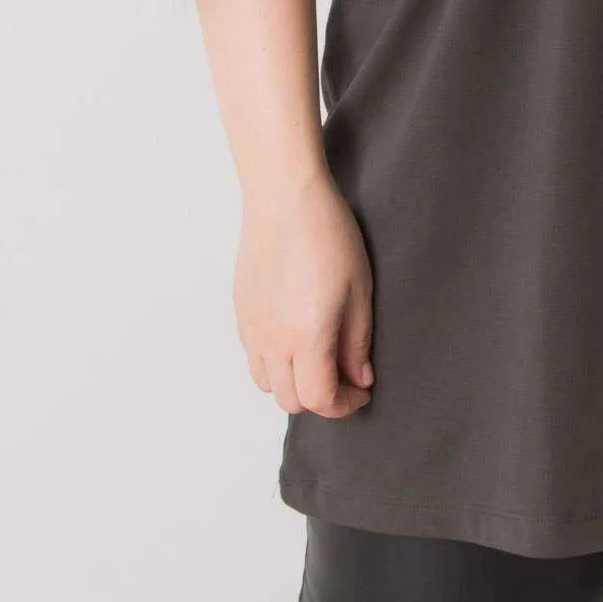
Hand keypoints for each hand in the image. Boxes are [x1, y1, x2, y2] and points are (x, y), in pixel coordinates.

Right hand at [233, 169, 374, 416]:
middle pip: (291, 400)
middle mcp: (272, 340)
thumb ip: (357, 341)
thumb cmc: (327, 233)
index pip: (319, 400)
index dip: (344, 404)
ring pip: (266, 383)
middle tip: (346, 375)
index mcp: (307, 337)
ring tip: (319, 357)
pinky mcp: (241, 311)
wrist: (284, 196)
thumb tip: (359, 378)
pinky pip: (253, 357)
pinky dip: (274, 363)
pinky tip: (295, 337)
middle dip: (321, 398)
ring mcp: (252, 328)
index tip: (361, 392)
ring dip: (294, 383)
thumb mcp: (359, 288)